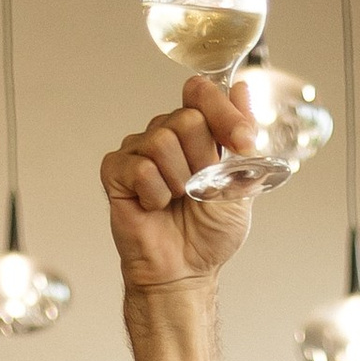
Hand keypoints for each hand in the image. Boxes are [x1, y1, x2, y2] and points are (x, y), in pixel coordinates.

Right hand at [99, 77, 262, 297]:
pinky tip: (155, 207)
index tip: (244, 143)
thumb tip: (241, 89)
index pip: (202, 94)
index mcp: (196, 132)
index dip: (224, 113)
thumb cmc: (209, 233)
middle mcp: (165, 134)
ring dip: (179, 182)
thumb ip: (242, 139)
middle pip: (187, 118)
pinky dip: (155, 195)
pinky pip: (141, 168)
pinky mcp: (116, 171)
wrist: (185, 271)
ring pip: (162, 142)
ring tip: (176, 201)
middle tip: (199, 190)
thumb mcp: (241, 184)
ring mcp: (138, 150)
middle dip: (202, 161)